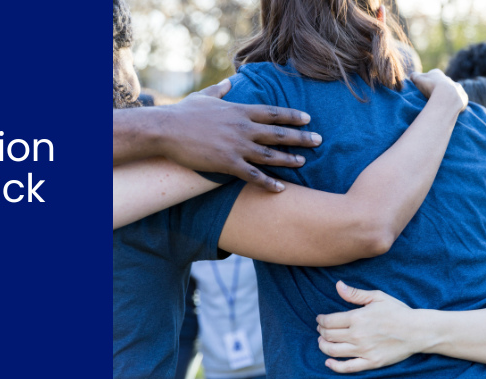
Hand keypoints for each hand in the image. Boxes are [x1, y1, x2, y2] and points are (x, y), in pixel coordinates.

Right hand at [157, 79, 320, 191]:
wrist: (167, 130)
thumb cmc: (183, 113)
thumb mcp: (203, 97)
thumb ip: (219, 91)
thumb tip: (227, 83)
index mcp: (239, 110)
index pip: (273, 112)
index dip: (293, 116)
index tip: (308, 119)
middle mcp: (243, 128)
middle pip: (278, 133)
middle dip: (301, 138)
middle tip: (319, 141)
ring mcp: (236, 146)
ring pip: (270, 155)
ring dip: (289, 160)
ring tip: (303, 163)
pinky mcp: (227, 163)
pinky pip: (252, 175)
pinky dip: (268, 182)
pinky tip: (280, 188)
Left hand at [316, 281, 417, 372]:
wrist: (417, 331)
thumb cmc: (398, 311)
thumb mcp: (377, 297)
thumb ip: (355, 293)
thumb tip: (337, 285)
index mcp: (357, 318)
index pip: (329, 321)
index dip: (320, 320)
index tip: (320, 319)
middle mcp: (357, 335)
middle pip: (328, 335)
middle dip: (321, 331)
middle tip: (321, 329)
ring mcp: (363, 350)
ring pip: (333, 350)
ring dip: (323, 346)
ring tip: (323, 341)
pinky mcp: (371, 362)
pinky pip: (348, 367)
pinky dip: (334, 366)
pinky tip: (328, 362)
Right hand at [410, 69, 467, 112]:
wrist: (447, 95)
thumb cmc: (430, 86)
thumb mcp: (418, 79)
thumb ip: (414, 76)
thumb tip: (413, 76)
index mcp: (437, 74)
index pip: (431, 75)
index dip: (426, 81)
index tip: (423, 87)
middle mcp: (448, 79)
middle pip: (442, 83)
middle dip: (438, 89)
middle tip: (431, 97)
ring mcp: (457, 88)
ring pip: (452, 91)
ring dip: (447, 96)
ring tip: (441, 104)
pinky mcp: (463, 97)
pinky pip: (458, 100)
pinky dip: (454, 104)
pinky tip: (449, 109)